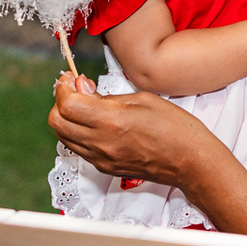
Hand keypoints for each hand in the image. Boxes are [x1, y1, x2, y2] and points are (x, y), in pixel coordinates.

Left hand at [48, 72, 219, 186]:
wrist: (189, 161)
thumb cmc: (174, 127)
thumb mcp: (142, 98)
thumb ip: (107, 95)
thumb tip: (82, 87)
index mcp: (111, 121)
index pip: (67, 103)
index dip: (63, 87)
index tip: (70, 78)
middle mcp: (101, 142)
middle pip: (57, 122)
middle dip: (59, 101)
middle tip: (73, 89)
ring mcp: (101, 158)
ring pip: (63, 137)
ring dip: (66, 118)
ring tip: (84, 104)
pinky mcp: (105, 168)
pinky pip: (78, 149)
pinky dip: (77, 132)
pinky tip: (94, 122)